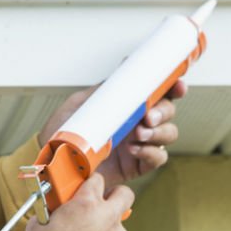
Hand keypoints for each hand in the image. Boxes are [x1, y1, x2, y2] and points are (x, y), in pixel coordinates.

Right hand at [24, 173, 133, 230]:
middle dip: (114, 195)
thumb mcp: (37, 228)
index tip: (82, 191)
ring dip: (105, 226)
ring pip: (118, 223)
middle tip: (98, 205)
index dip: (89, 184)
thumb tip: (52, 211)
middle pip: (124, 193)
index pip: (97, 179)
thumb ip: (49, 212)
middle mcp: (107, 217)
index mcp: (86, 204)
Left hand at [38, 81, 185, 191]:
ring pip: (168, 134)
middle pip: (168, 112)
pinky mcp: (136, 165)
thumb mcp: (81, 104)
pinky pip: (158, 158)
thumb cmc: (62, 132)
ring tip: (139, 134)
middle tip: (149, 116)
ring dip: (159, 132)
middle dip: (165, 111)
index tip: (177, 86)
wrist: (52, 161)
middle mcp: (138, 123)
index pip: (158, 93)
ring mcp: (139, 144)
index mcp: (128, 105)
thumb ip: (105, 89)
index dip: (173, 87)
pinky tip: (135, 150)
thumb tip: (126, 65)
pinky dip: (151, 152)